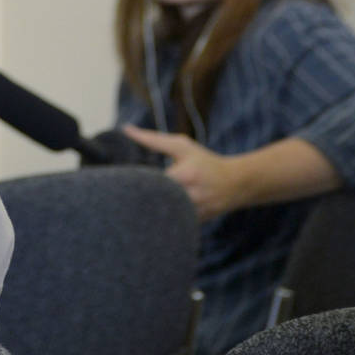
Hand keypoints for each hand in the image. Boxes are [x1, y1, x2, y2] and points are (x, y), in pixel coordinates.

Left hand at [119, 126, 244, 220]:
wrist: (235, 184)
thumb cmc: (204, 162)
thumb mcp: (182, 146)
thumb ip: (152, 139)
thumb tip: (126, 129)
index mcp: (185, 175)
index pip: (151, 183)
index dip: (133, 183)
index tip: (118, 181)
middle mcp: (190, 197)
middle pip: (154, 203)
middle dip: (137, 200)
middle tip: (118, 197)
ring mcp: (194, 213)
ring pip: (162, 217)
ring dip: (146, 212)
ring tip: (130, 209)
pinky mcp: (194, 224)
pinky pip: (171, 225)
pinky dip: (159, 221)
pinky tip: (146, 218)